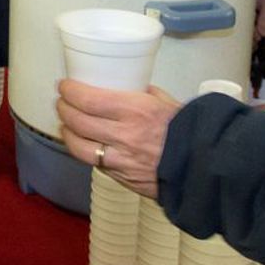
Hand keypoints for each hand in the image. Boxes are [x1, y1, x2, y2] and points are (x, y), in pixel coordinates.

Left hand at [55, 79, 181, 194]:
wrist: (203, 166)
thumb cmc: (187, 129)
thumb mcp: (166, 102)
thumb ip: (143, 94)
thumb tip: (128, 86)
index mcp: (135, 110)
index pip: (89, 100)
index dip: (70, 92)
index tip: (64, 86)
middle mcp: (123, 135)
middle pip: (78, 122)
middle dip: (64, 109)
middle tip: (62, 102)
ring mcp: (120, 160)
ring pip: (79, 148)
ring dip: (67, 134)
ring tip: (65, 125)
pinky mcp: (121, 177)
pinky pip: (95, 163)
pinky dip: (84, 152)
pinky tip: (82, 144)